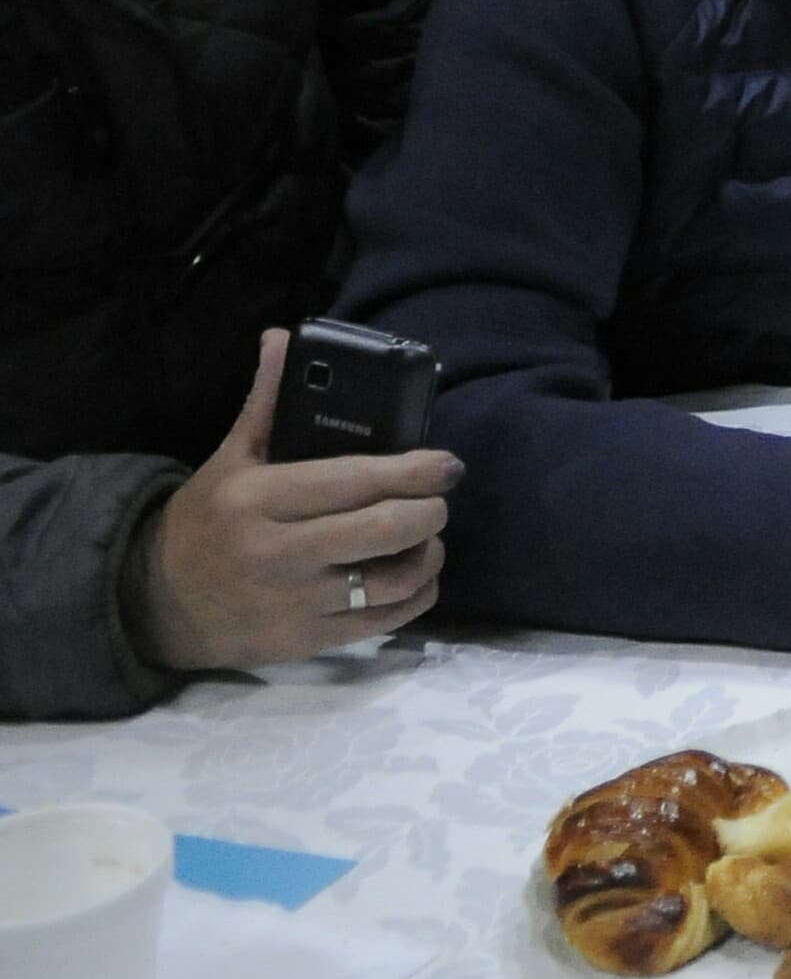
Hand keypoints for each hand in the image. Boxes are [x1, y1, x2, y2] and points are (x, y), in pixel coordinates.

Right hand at [127, 330, 455, 672]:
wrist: (155, 604)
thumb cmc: (205, 522)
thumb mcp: (229, 459)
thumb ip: (266, 403)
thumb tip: (283, 337)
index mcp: (257, 499)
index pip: (354, 480)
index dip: (414, 470)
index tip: (446, 464)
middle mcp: (277, 553)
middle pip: (384, 529)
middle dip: (429, 510)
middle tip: (439, 498)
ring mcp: (294, 602)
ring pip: (393, 580)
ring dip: (428, 554)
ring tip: (429, 536)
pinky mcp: (307, 641)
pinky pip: (384, 622)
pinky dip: (415, 597)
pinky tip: (416, 577)